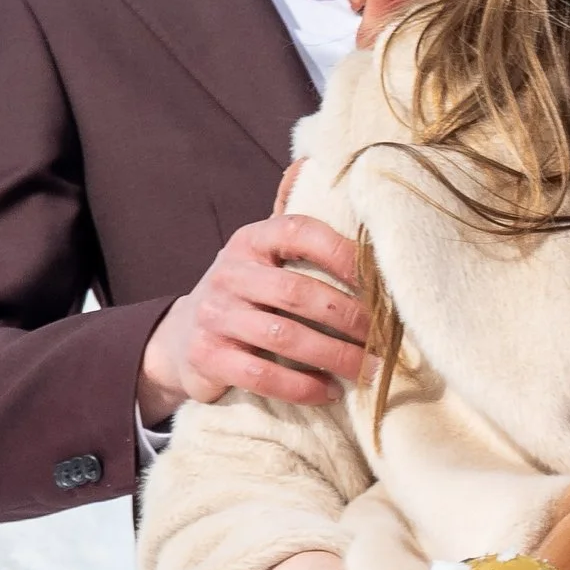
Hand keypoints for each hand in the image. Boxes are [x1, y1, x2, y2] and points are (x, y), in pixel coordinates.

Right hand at [138, 194, 368, 423]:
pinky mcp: (209, 356)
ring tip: (370, 372)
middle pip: (299, 292)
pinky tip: (329, 391)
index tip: (382, 281)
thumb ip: (296, 234)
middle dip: (350, 318)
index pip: (298, 231)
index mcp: (251, 241)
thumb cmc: (245, 297)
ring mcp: (216, 315)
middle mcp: (230, 273)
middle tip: (387, 340)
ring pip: (285, 337)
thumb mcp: (263, 260)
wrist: (181, 340)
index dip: (343, 252)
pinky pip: (262, 373)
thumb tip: (327, 178)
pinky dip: (301, 386)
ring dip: (336, 357)